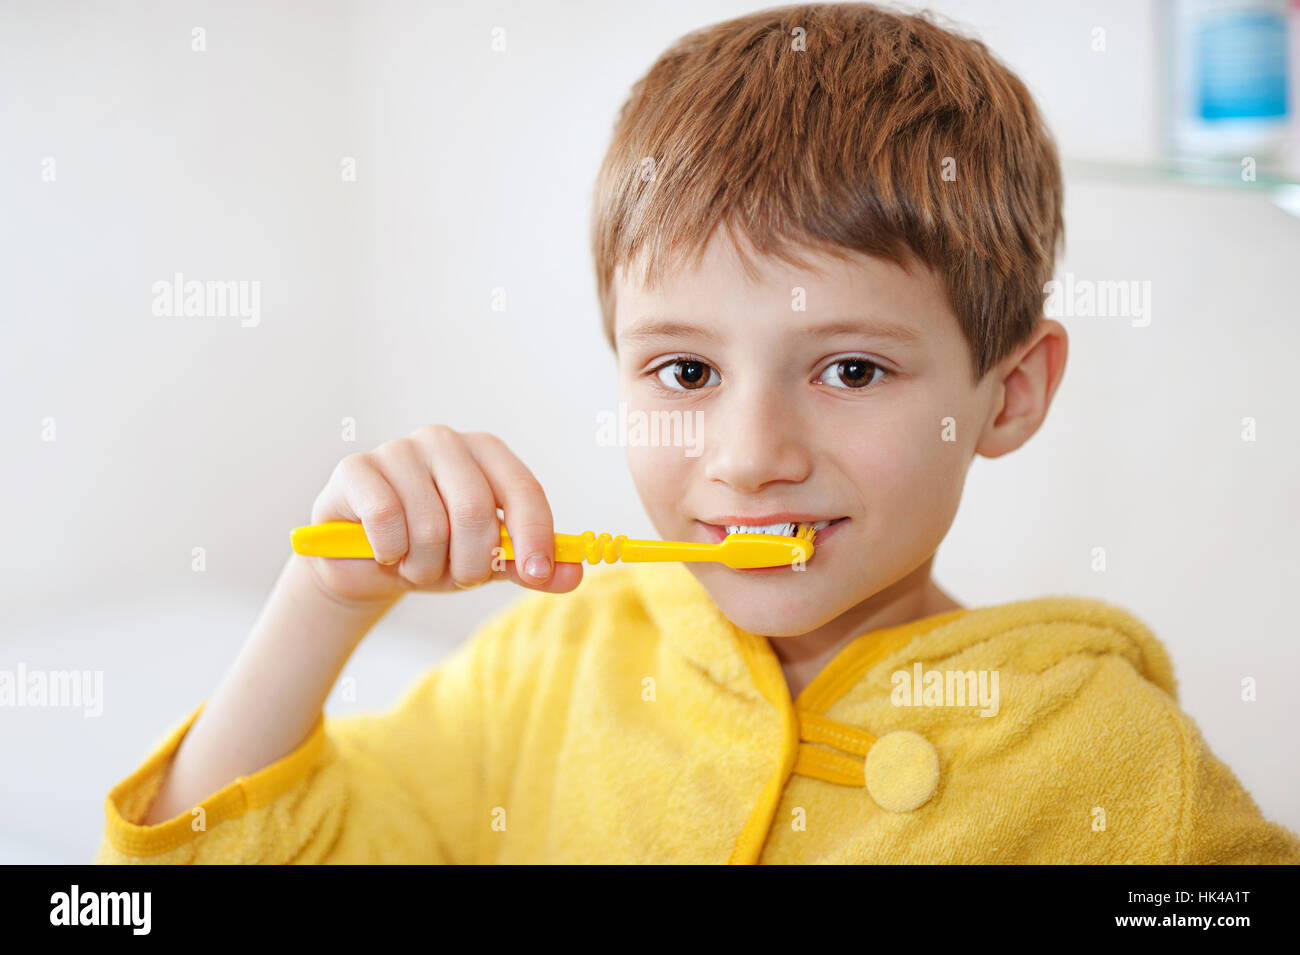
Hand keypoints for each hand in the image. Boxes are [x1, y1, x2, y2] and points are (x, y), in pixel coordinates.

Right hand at [301, 425, 582, 604]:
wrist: (363, 564)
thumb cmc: (434, 552)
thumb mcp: (488, 563)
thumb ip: (531, 566)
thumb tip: (574, 573)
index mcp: (486, 453)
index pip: (523, 488)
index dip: (535, 534)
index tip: (536, 574)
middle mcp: (445, 442)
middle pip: (476, 510)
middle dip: (470, 562)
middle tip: (457, 575)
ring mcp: (398, 450)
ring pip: (430, 524)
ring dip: (426, 566)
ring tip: (416, 564)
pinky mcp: (356, 468)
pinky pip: (386, 518)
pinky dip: (390, 553)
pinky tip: (385, 552)